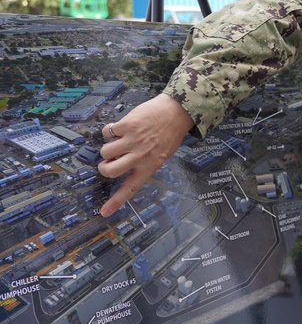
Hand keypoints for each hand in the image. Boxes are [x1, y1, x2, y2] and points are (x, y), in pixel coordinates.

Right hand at [97, 94, 194, 216]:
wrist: (176, 111)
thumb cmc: (169, 133)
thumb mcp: (162, 154)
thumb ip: (143, 162)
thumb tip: (120, 164)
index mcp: (150, 166)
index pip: (131, 188)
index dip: (116, 201)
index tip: (104, 212)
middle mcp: (141, 156)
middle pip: (110, 171)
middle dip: (104, 168)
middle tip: (109, 162)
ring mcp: (133, 141)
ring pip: (105, 152)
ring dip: (108, 148)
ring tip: (119, 141)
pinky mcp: (127, 125)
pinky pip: (107, 132)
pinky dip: (109, 130)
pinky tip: (120, 128)